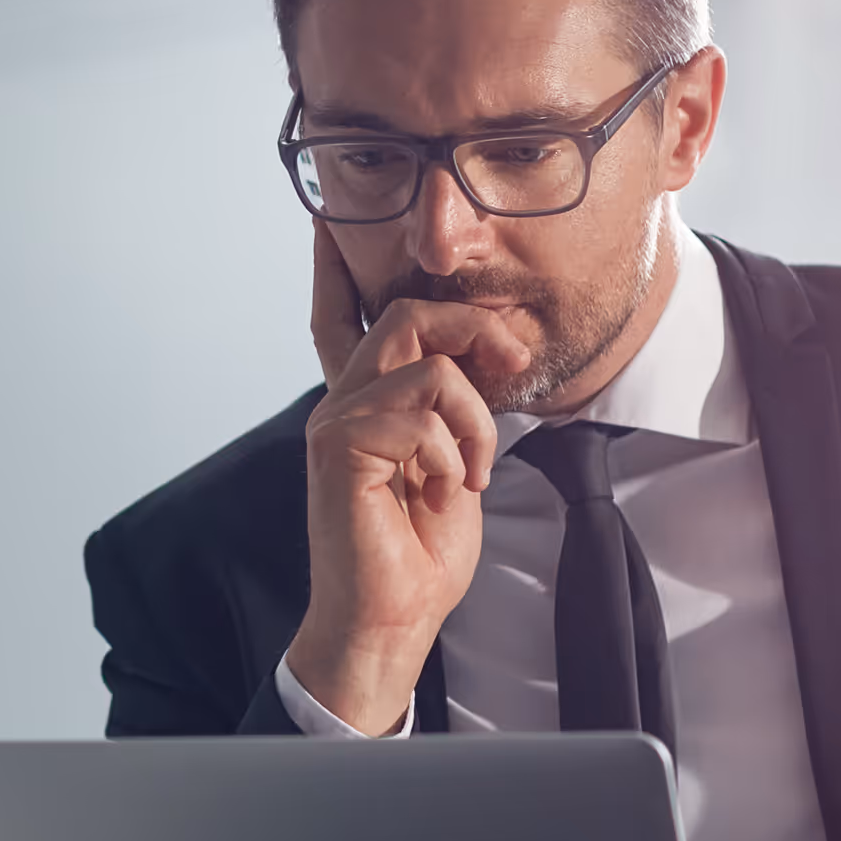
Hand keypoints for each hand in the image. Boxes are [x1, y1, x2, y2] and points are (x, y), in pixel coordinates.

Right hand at [284, 223, 529, 732]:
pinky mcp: (340, 448)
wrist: (393, 620)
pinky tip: (451, 489)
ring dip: (476, 418)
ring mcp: (335, 422)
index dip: (335, 267)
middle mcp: (341, 403)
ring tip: (473, 470)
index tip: (327, 219)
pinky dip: (456, 449)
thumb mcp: (454, 463)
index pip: (342, 318)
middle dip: (473, 326)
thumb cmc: (422, 553)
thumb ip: (453, 408)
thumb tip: (488, 352)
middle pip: (405, 314)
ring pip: (427, 363)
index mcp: (365, 404)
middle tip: (514, 364)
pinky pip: (420, 411)